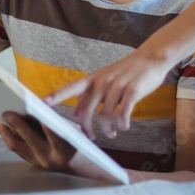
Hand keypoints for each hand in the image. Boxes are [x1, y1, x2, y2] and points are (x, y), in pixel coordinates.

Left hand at [0, 112, 77, 174]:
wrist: (77, 164)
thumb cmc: (74, 141)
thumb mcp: (70, 128)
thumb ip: (52, 119)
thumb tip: (32, 106)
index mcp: (63, 148)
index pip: (51, 132)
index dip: (40, 119)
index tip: (30, 107)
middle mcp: (49, 157)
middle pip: (29, 139)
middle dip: (17, 123)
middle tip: (7, 112)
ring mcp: (38, 162)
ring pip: (16, 145)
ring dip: (5, 131)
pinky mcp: (31, 162)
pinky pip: (15, 148)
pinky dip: (8, 135)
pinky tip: (4, 126)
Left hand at [44, 49, 171, 139]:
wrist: (151, 57)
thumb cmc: (126, 71)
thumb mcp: (104, 79)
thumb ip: (90, 95)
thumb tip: (75, 112)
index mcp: (94, 78)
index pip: (71, 87)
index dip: (57, 96)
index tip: (42, 103)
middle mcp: (103, 81)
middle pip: (87, 109)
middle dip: (86, 127)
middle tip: (90, 137)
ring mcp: (117, 85)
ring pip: (105, 115)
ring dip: (108, 128)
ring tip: (113, 133)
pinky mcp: (133, 91)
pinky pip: (123, 113)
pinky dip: (122, 124)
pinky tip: (124, 126)